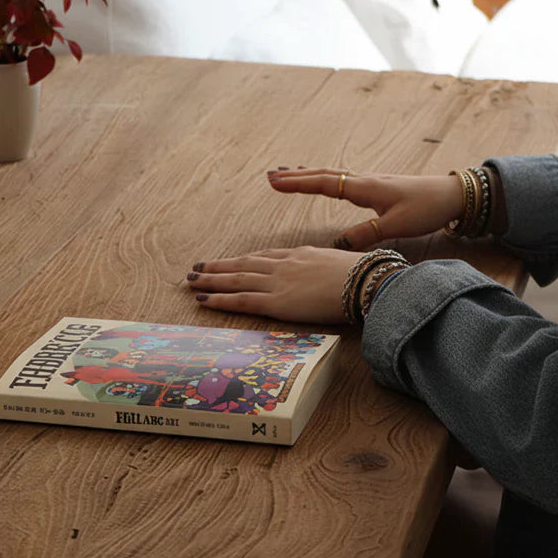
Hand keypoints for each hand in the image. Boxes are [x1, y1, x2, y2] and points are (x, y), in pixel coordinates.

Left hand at [186, 246, 364, 323]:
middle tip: (197, 268)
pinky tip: (204, 300)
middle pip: (243, 264)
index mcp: (298, 254)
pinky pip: (241, 300)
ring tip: (192, 281)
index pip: (262, 257)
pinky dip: (220, 300)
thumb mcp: (336, 264)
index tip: (226, 262)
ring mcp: (277, 282)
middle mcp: (283, 265)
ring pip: (236, 279)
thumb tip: (322, 275)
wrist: (365, 280)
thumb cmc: (361, 275)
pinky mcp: (276, 302)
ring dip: (211, 280)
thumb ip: (322, 268)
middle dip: (218, 267)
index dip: (242, 260)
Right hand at [267, 167, 462, 249]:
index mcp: (364, 188)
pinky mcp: (375, 186)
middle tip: (270, 176)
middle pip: (322, 175)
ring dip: (307, 174)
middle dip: (295, 177)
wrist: (451, 195)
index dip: (298, 184)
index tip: (275, 183)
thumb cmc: (426, 209)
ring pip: (331, 174)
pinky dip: (324, 178)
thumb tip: (338, 243)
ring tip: (287, 173)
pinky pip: (341, 179)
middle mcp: (363, 180)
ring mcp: (369, 181)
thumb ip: (366, 233)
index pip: (324, 183)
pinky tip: (322, 180)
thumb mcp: (396, 225)